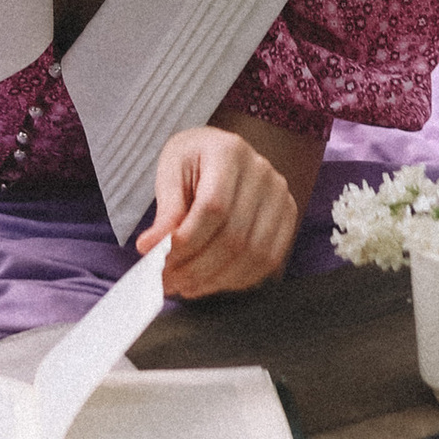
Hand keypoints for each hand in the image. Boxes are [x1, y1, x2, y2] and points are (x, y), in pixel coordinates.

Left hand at [141, 125, 299, 298]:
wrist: (221, 151)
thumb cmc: (193, 160)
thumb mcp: (170, 172)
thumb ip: (165, 211)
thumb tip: (150, 248)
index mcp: (229, 151)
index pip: (213, 207)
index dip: (187, 241)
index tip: (158, 261)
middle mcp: (263, 172)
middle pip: (234, 236)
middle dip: (196, 268)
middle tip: (167, 282)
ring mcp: (280, 196)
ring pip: (253, 254)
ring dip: (215, 280)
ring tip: (185, 286)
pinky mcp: (288, 217)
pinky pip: (268, 260)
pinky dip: (237, 279)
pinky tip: (210, 282)